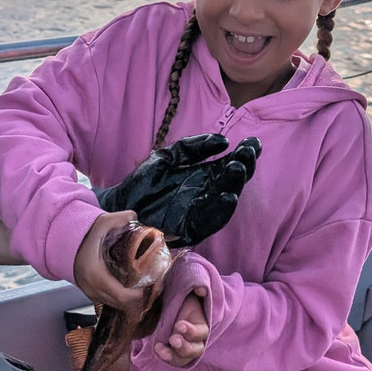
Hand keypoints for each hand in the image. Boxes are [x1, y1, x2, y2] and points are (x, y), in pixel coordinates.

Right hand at [73, 211, 147, 308]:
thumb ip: (123, 218)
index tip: (148, 284)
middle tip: (149, 286)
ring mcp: (89, 293)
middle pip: (120, 304)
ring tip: (141, 287)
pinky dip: (119, 298)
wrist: (63, 241)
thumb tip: (137, 220)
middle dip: (137, 298)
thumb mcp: (103, 222)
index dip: (138, 295)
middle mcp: (91, 288)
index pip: (121, 296)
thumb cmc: (84, 233)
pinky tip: (128, 287)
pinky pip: (108, 301)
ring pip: (115, 305)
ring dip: (128, 300)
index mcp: (95, 274)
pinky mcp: (89, 293)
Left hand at [94, 134, 261, 247]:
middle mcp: (205, 194)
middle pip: (231, 182)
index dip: (244, 154)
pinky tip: (229, 196)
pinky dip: (220, 210)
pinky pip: (209, 221)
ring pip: (224, 200)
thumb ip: (192, 147)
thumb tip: (223, 141)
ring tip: (238, 169)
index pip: (229, 164)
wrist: (117, 206)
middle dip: (243, 167)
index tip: (254, 142)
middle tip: (247, 153)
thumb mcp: (166, 157)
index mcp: (202, 176)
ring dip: (234, 185)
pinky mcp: (189, 229)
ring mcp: (198, 212)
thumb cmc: (142, 184)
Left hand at [154, 288, 207, 366]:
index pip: (201, 332)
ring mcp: (183, 346)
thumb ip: (195, 287)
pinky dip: (165, 356)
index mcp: (201, 324)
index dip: (191, 331)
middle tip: (173, 339)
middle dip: (184, 346)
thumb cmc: (180, 294)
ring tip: (161, 349)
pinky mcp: (172, 350)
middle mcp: (195, 340)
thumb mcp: (188, 289)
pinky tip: (157, 348)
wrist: (168, 300)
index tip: (179, 325)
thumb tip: (201, 290)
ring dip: (173, 355)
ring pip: (184, 358)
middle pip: (195, 350)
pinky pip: (172, 358)